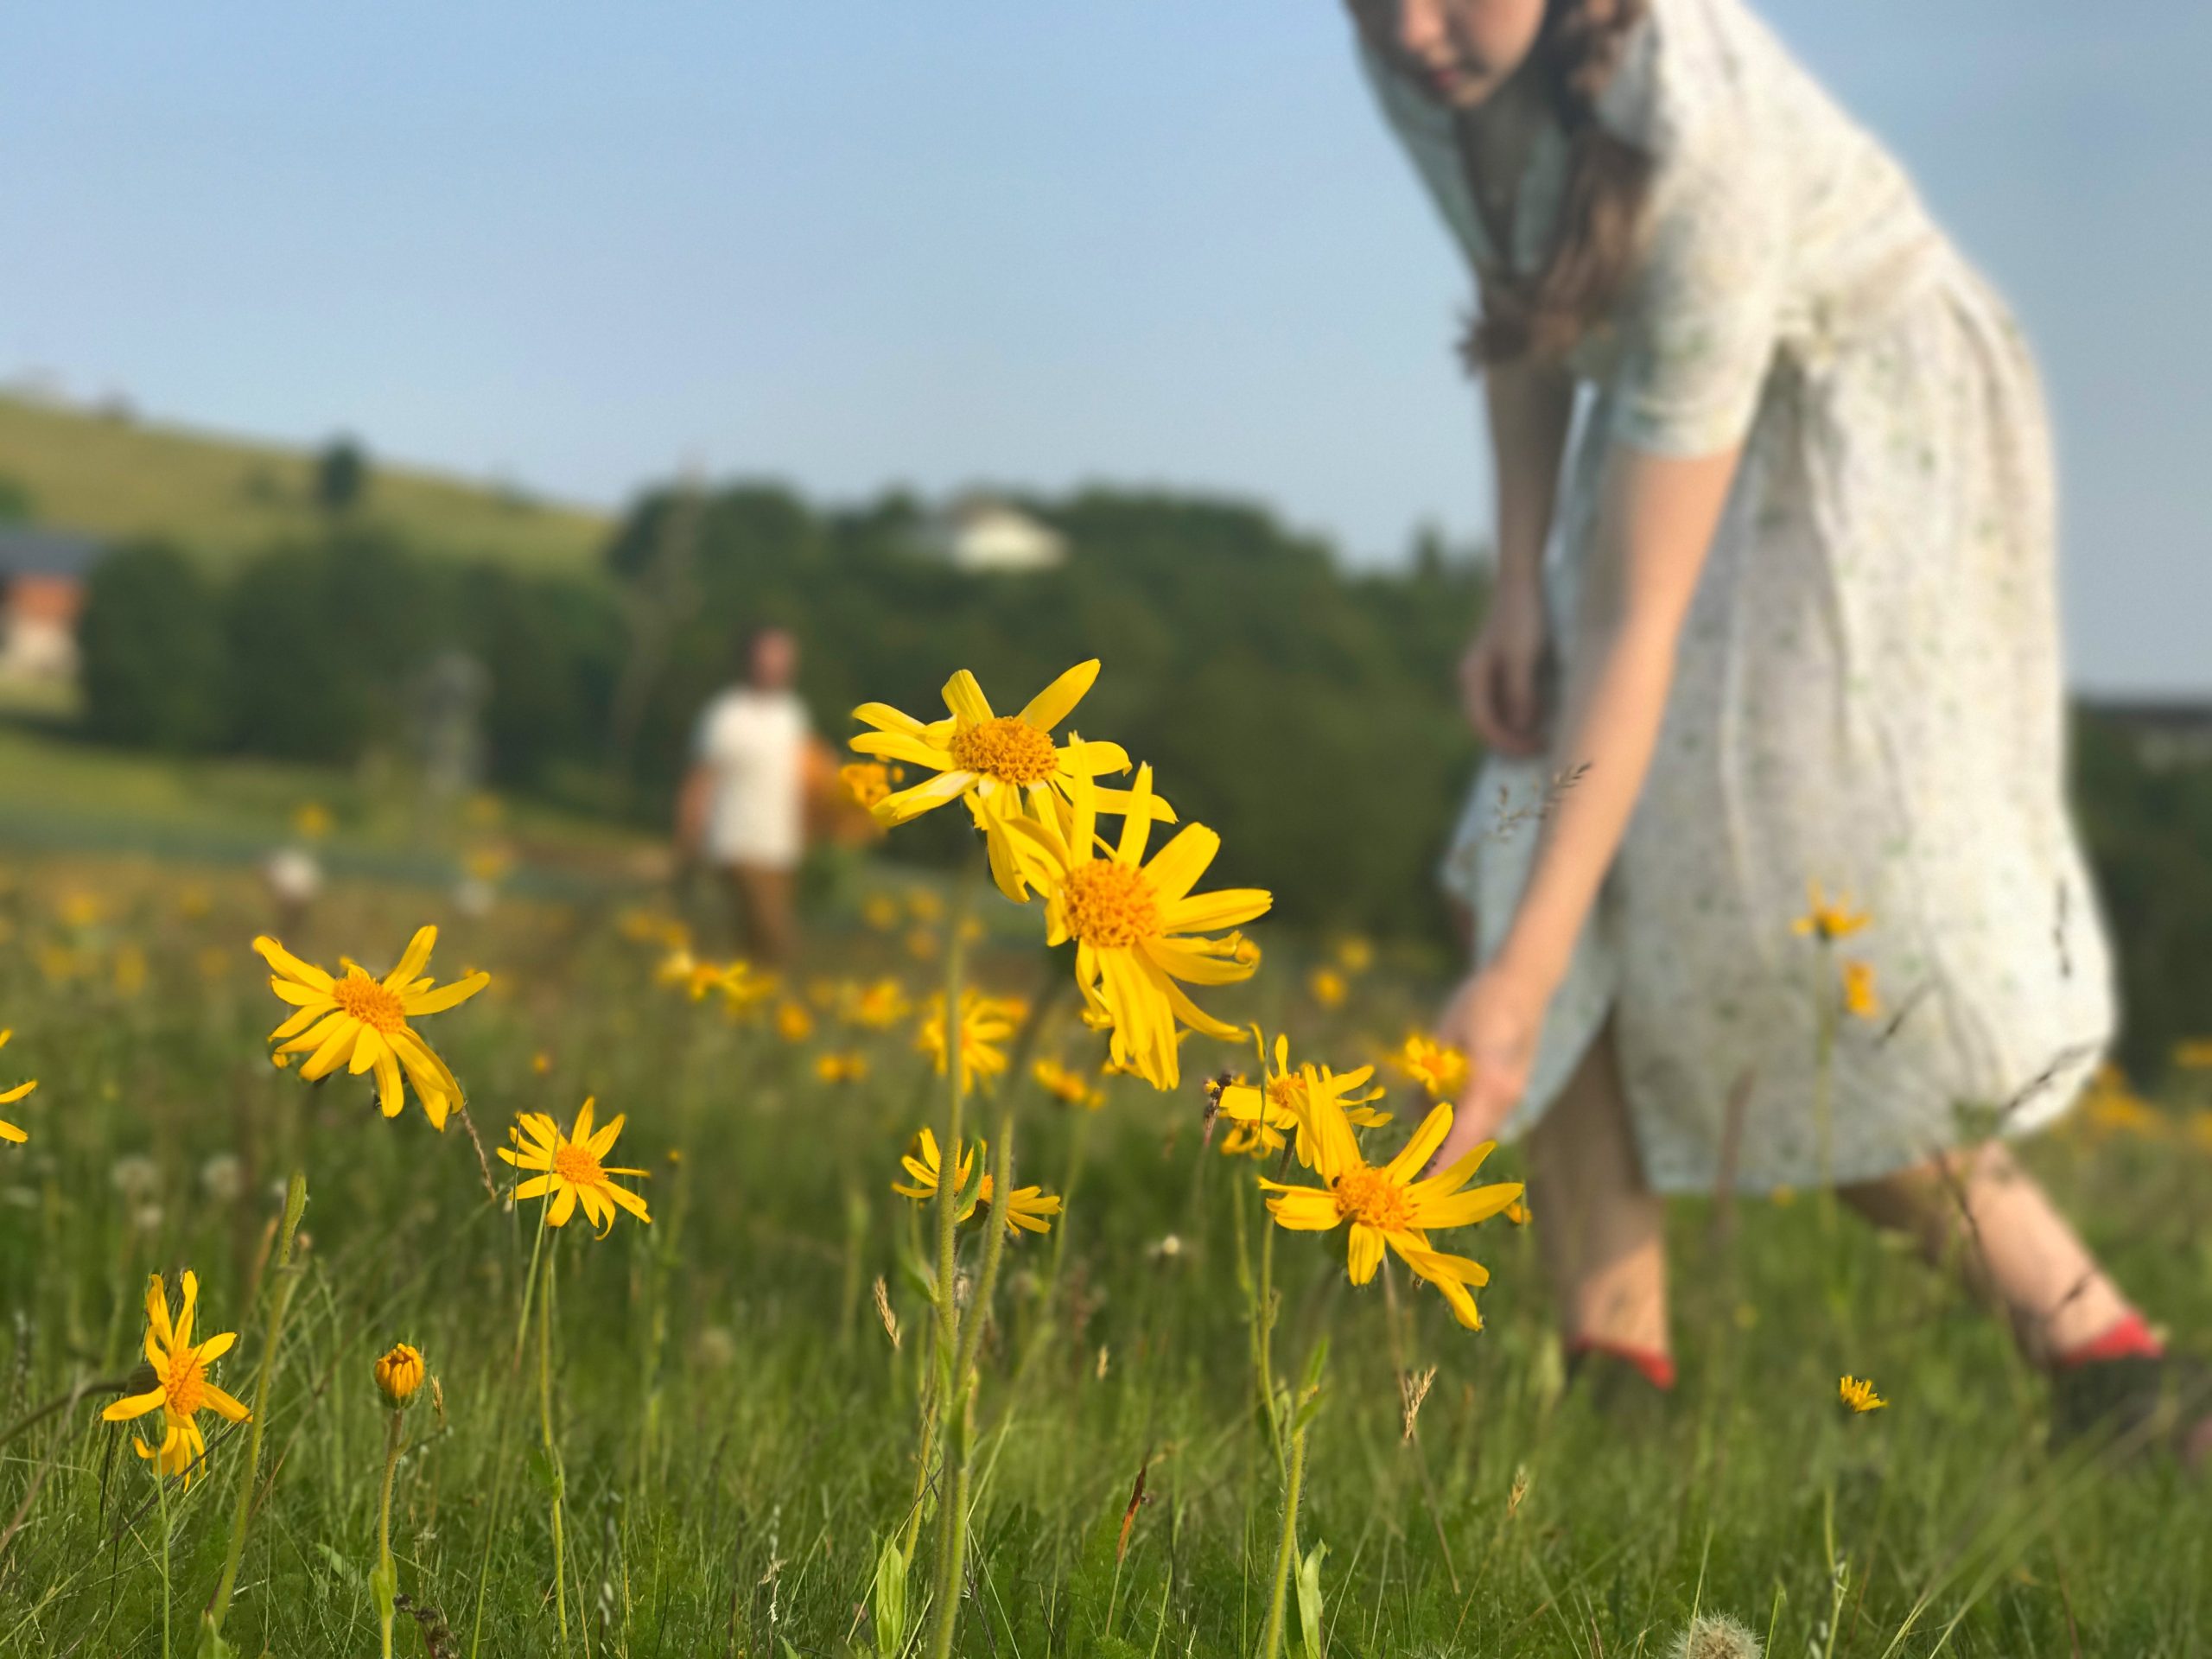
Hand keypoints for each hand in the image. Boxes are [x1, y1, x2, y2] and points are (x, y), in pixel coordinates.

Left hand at [1427, 966, 1547, 1171]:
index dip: (1440, 1166)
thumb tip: (1412, 1115)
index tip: (1419, 1188)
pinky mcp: (1513, 1090)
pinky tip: (1438, 1128)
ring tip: (1419, 1160)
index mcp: (1489, 1085)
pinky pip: (1485, 1119)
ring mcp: (1513, 1096)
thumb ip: (1430, 1078)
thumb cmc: (1480, 1001)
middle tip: (1409, 1179)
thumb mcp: (1444, 1036)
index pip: (1461, 1139)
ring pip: (1478, 1133)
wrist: (1524, 982)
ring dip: (1452, 1148)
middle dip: (1442, 1164)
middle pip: (1470, 1144)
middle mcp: (1506, 1098)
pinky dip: (1462, 1129)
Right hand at [1458, 575, 1547, 756]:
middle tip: (1544, 749)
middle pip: (1489, 723)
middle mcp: (1476, 680)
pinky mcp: (1504, 670)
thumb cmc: (1522, 617)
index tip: (1537, 749)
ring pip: (1500, 714)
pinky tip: (1544, 718)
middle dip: (1513, 741)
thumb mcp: (1523, 657)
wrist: (1523, 582)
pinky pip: (1510, 702)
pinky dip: (1525, 714)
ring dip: (1519, 730)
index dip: (1508, 742)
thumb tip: (1521, 730)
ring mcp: (1489, 676)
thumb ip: (1520, 694)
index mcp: (1472, 678)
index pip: (1484, 724)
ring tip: (1545, 737)